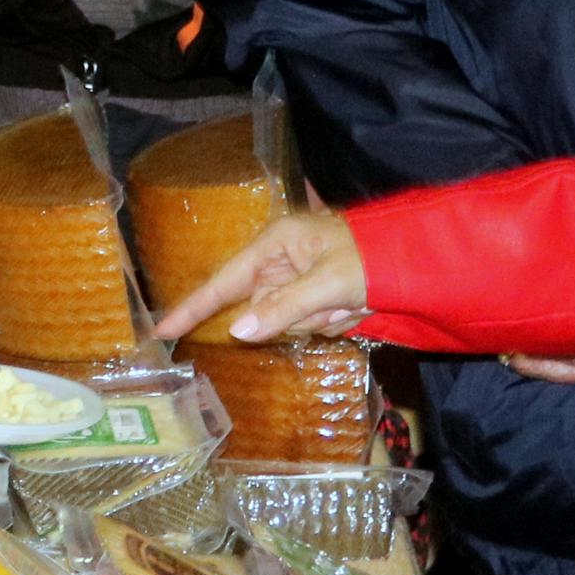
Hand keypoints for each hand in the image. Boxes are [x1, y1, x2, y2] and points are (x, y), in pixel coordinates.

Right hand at [151, 209, 364, 342]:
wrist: (415, 260)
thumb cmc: (371, 259)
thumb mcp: (328, 284)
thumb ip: (280, 308)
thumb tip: (238, 331)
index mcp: (274, 243)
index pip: (222, 282)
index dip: (191, 308)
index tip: (160, 331)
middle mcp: (279, 258)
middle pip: (261, 308)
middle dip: (297, 316)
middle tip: (335, 306)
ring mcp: (296, 276)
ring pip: (285, 319)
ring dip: (319, 320)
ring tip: (350, 303)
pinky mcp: (312, 291)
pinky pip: (305, 320)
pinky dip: (329, 320)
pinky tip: (353, 307)